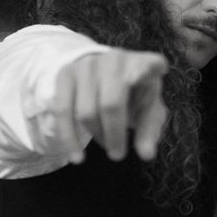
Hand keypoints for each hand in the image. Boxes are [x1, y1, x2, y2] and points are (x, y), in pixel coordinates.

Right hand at [48, 50, 169, 162]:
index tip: (153, 71)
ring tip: (106, 144)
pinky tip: (77, 158)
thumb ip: (150, 130)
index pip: (151, 64)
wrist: (104, 73)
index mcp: (144, 64)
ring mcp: (89, 64)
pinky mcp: (66, 73)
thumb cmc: (133, 95)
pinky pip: (63, 111)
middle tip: (118, 155)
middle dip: (114, 134)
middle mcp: (116, 59)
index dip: (149, 69)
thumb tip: (147, 155)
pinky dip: (69, 138)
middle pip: (111, 103)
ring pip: (86, 111)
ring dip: (96, 135)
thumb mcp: (148, 110)